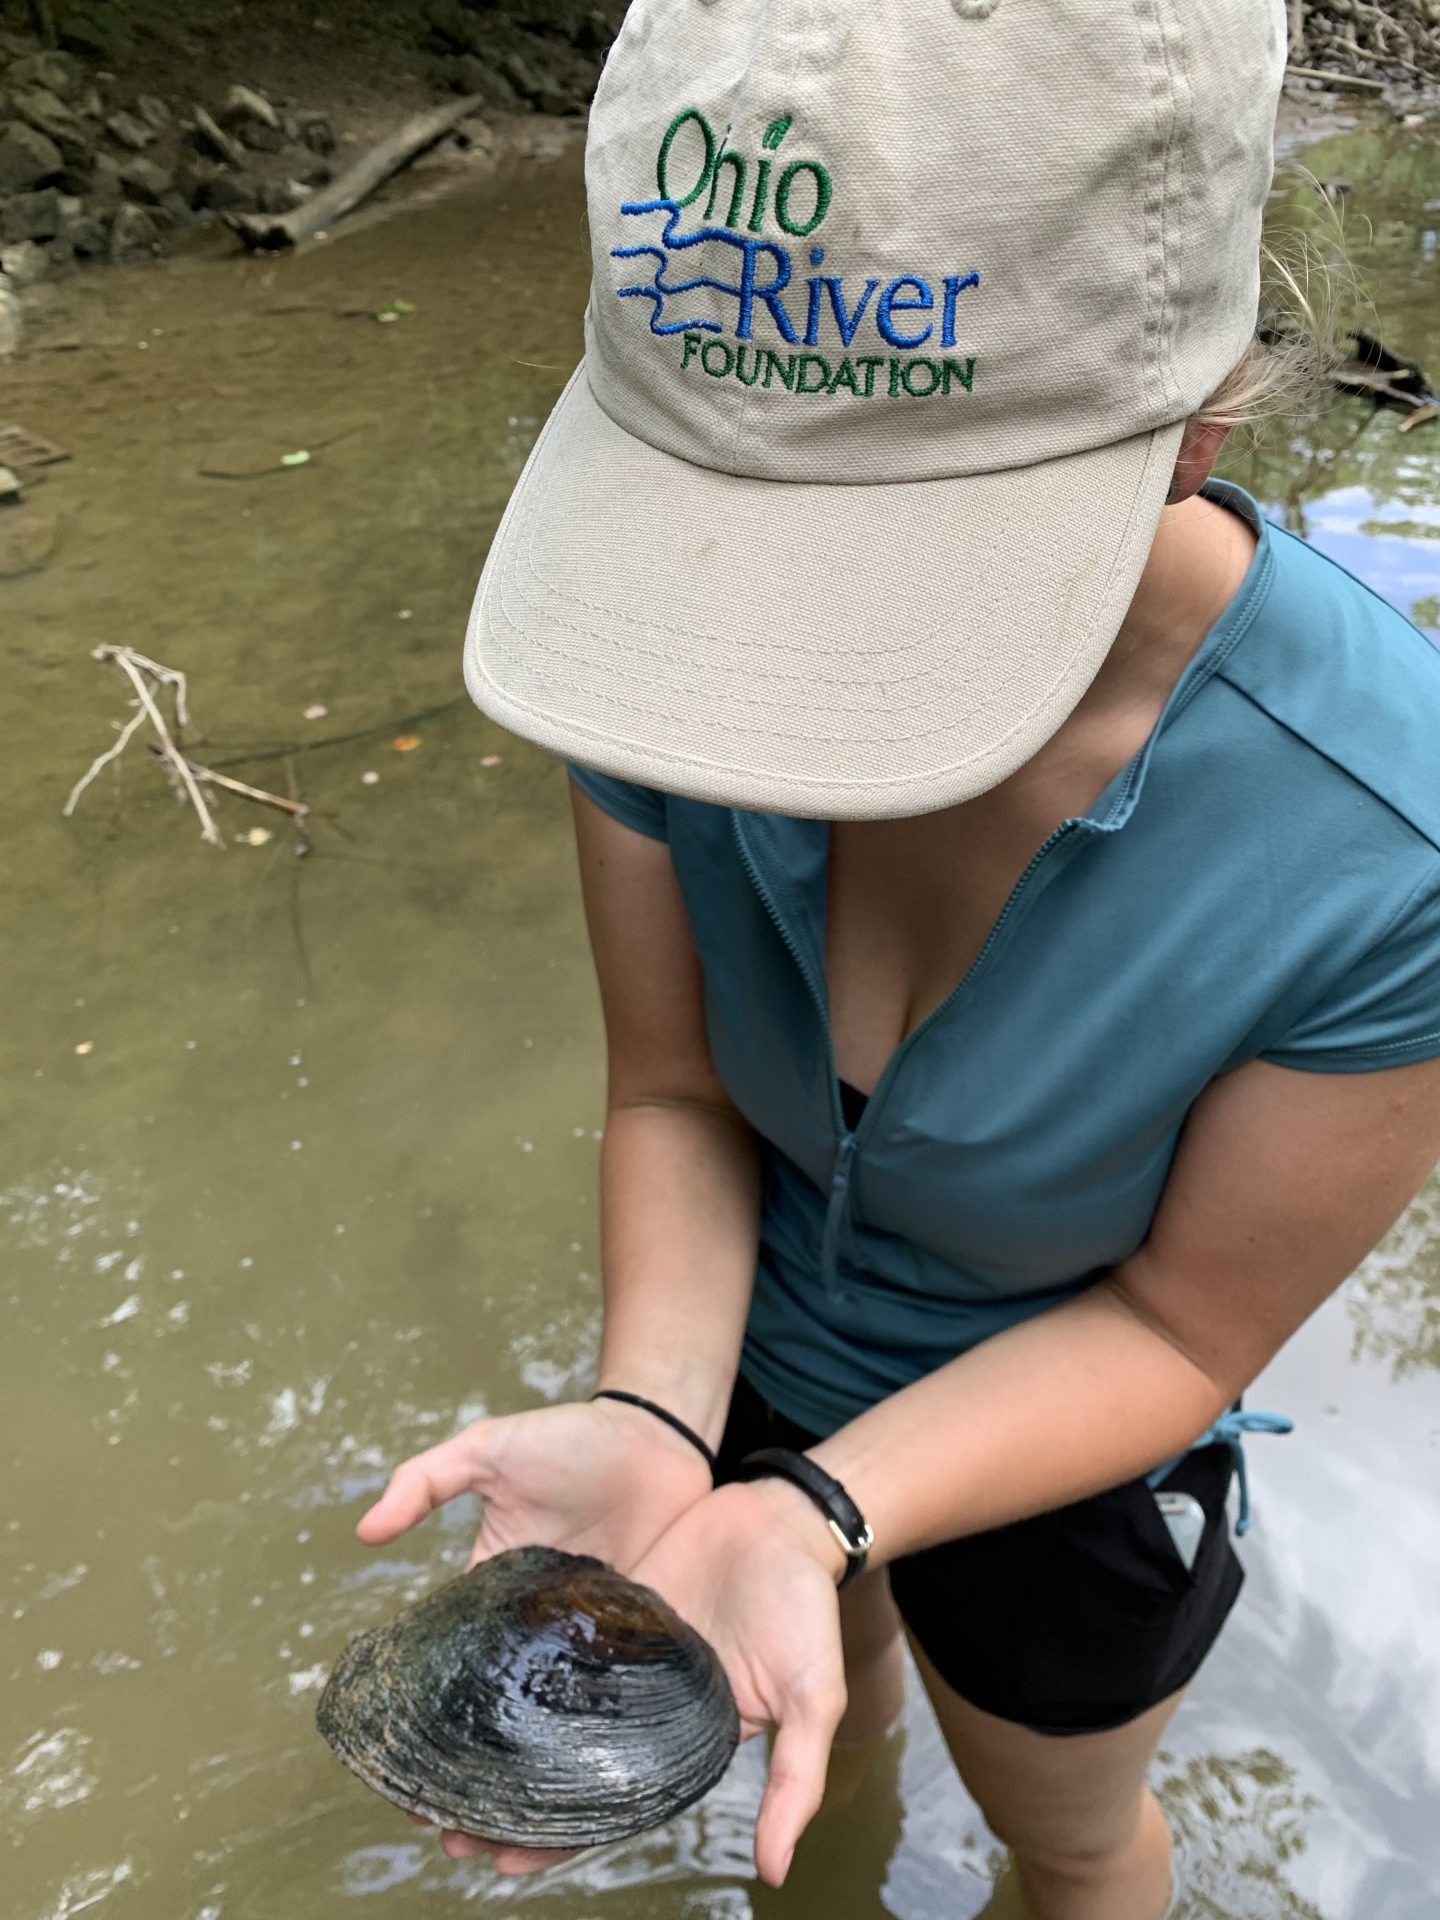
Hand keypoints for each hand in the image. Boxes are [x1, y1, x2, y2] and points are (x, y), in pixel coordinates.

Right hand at [358, 1396, 716, 1872]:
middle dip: (477, 1779)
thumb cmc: (572, 1437)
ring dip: (540, 1783)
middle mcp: (537, 1628)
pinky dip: (608, 1749)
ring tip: (515, 1845)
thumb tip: (364, 1532)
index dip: (425, 1725)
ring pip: (560, 1726)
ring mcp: (590, 1640)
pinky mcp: (643, 1642)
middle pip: (502, 1718)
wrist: (659, 1432)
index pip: (448, 1668)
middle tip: (455, 1838)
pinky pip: (621, 1704)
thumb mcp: (490, 1449)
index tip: (406, 1781)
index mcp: (493, 1590)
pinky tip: (596, 1797)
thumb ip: (426, 1478)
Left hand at [442, 1478, 848, 1886]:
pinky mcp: (609, 1603)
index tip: (501, 1863)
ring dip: (501, 1734)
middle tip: (444, 1823)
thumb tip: (776, 1872)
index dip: (560, 1840)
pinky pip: (554, 1638)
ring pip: (549, 1704)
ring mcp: (624, 1654)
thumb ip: (797, 1779)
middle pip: (567, 1763)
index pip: (613, 1806)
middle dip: (510, 1798)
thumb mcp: (814, 1696)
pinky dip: (515, 1659)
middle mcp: (649, 1704)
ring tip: (439, 1761)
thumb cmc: (806, 1607)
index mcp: (689, 1739)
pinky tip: (469, 1676)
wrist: (785, 1516)